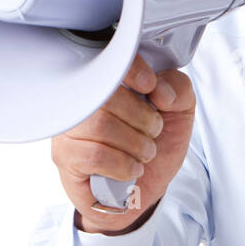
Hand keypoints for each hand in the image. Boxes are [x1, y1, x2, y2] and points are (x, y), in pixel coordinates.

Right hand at [51, 53, 196, 233]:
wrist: (146, 187)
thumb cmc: (156, 144)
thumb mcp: (179, 112)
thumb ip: (178, 89)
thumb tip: (160, 89)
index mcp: (106, 80)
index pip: (106, 58)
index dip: (130, 69)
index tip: (150, 85)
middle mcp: (80, 99)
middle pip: (106, 96)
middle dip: (142, 118)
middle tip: (154, 131)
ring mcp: (68, 129)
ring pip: (99, 125)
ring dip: (135, 143)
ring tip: (145, 152)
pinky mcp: (65, 158)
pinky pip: (93, 155)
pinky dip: (123, 164)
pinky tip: (132, 168)